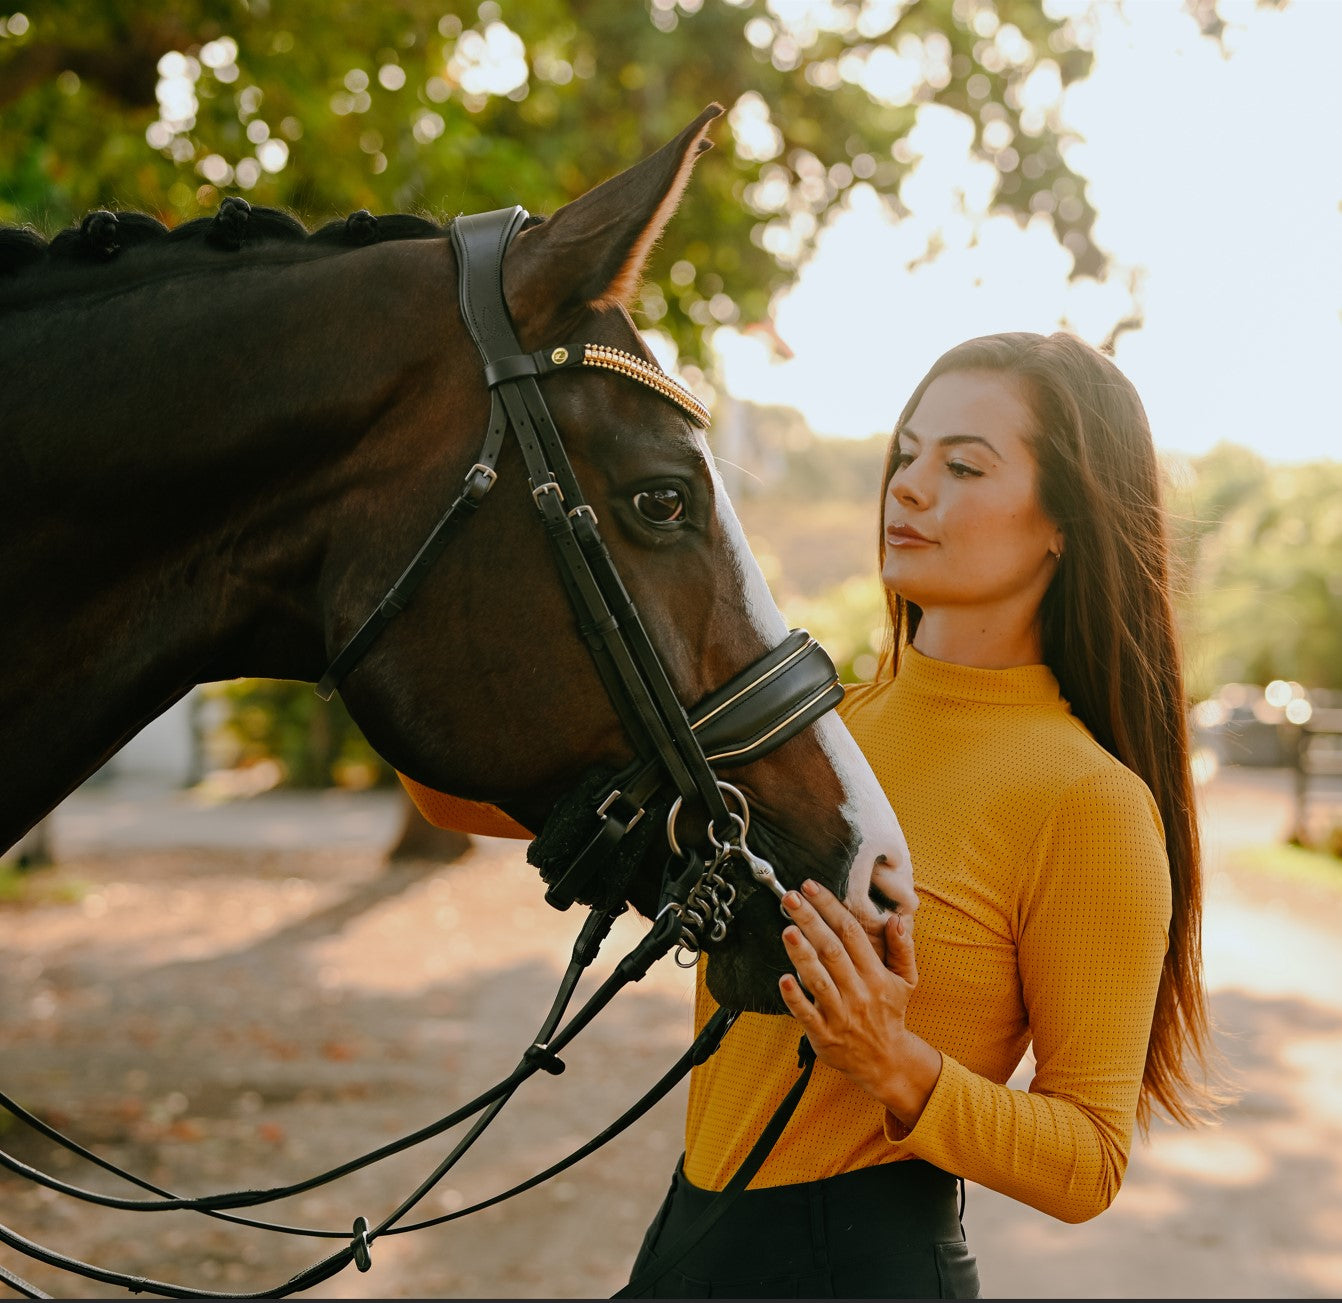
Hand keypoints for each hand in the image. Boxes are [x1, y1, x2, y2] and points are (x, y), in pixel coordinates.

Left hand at [778, 879, 939, 1124]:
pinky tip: (784, 979)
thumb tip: (896, 919)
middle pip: (832, 950)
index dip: (830, 907)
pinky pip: (807, 1014)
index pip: (852, 933)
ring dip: (802, 954)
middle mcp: (858, 991)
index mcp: (876, 975)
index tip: (811, 887)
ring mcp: (840, 1013)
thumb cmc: (890, 1013)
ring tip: (787, 930)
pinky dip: (795, 997)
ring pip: (819, 980)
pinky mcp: (824, 1034)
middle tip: (790, 897)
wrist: (886, 1061)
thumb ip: (902, 948)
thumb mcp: (906, 980)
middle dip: (810, 920)